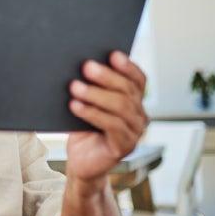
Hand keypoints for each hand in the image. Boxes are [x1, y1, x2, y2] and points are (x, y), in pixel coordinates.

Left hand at [65, 51, 147, 187]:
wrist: (80, 161)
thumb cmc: (82, 128)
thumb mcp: (88, 104)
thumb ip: (92, 87)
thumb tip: (82, 63)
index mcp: (135, 102)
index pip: (138, 80)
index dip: (127, 66)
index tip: (112, 54)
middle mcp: (140, 116)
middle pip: (127, 91)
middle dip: (106, 77)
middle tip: (86, 66)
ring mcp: (135, 132)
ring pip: (120, 106)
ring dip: (95, 94)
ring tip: (74, 86)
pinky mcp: (125, 146)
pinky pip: (111, 125)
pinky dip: (91, 113)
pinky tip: (75, 106)